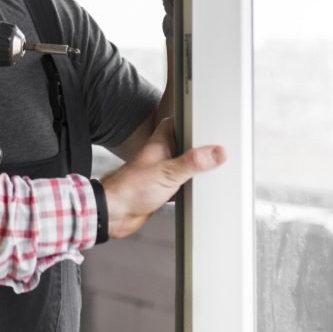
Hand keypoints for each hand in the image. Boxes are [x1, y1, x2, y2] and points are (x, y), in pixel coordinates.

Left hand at [101, 117, 224, 238]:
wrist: (115, 212)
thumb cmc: (130, 188)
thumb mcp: (168, 173)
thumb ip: (193, 162)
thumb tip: (216, 152)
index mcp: (160, 144)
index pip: (176, 123)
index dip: (190, 119)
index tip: (208, 119)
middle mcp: (161, 156)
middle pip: (184, 145)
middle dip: (199, 146)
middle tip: (217, 146)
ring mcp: (161, 173)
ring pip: (184, 166)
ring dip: (196, 169)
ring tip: (214, 168)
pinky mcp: (162, 190)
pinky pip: (182, 185)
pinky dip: (191, 187)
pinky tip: (199, 191)